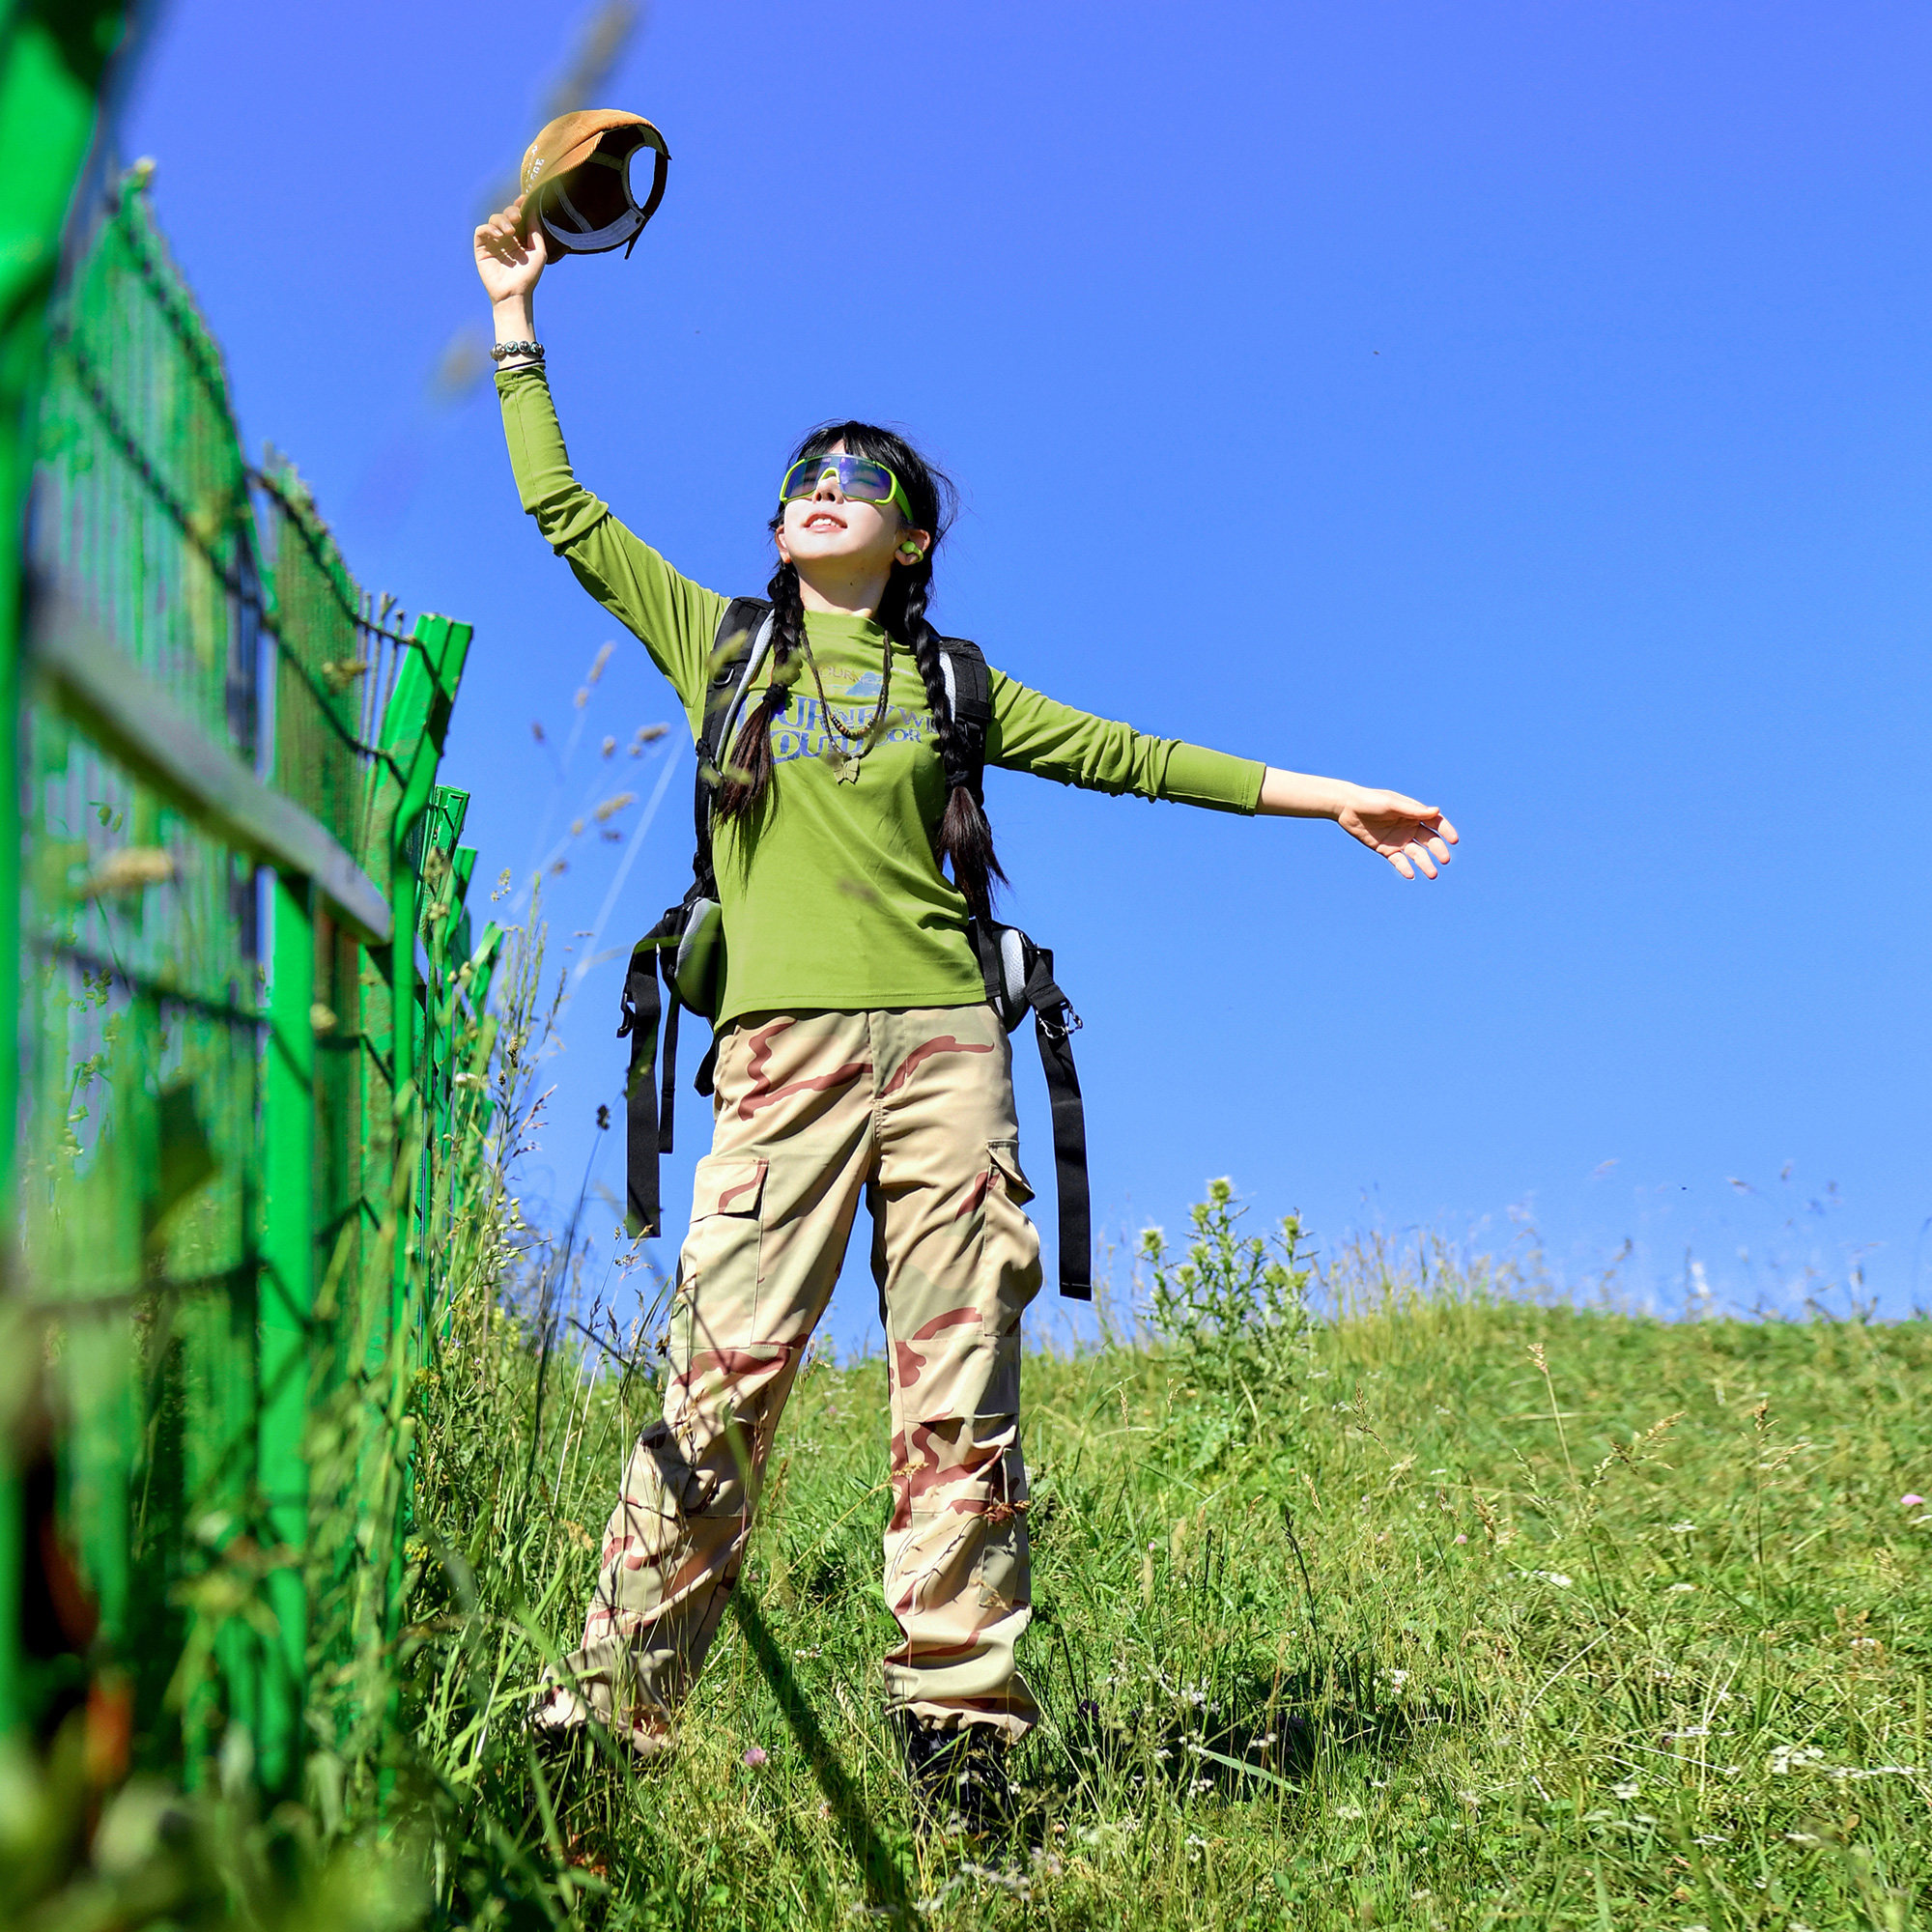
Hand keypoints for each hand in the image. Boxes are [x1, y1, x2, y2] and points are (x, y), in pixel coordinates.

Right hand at [473, 199, 545, 305]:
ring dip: (501, 221)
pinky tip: (499, 236)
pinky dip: (489, 229)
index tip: (524, 198)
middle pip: (505, 215)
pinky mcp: (481, 248)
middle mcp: (505, 238)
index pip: (517, 217)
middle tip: (517, 218)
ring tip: (509, 232)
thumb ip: (536, 232)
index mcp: (519, 238)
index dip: (519, 205)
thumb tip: (533, 210)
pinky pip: (481, 231)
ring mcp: (493, 242)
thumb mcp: (538, 253)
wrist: (515, 294)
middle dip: (510, 212)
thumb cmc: (528, 277)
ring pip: (493, 220)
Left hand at [1335, 786, 1457, 879]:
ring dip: (1425, 864)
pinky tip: (1410, 874)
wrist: (1347, 808)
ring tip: (1433, 874)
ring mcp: (1399, 839)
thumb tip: (1436, 810)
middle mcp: (1410, 827)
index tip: (1454, 840)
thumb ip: (1413, 810)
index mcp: (1414, 813)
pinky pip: (1399, 861)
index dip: (1446, 830)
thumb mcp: (1392, 804)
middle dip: (1438, 850)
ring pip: (1417, 854)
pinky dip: (1404, 868)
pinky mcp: (1386, 850)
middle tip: (1445, 859)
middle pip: (1429, 840)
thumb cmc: (1371, 800)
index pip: (1436, 822)